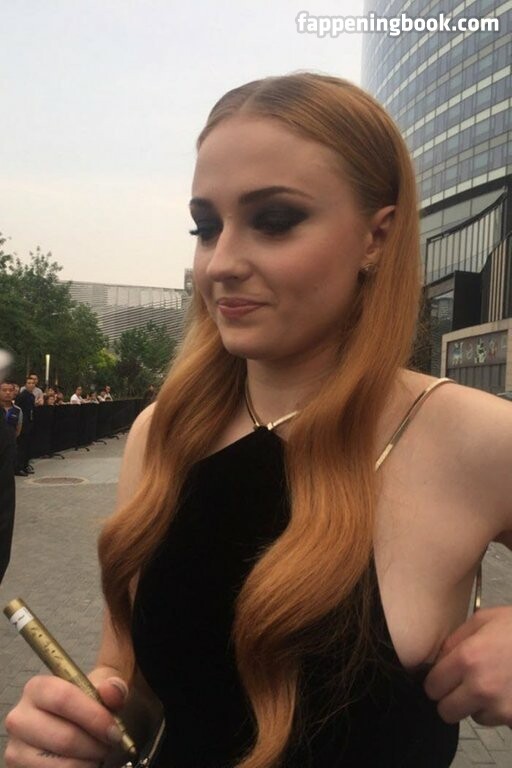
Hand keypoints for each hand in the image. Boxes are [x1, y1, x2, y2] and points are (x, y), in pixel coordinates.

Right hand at [5, 673, 128, 766]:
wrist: (75, 725)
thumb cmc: (87, 706)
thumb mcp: (102, 689)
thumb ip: (111, 686)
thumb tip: (112, 690)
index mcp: (38, 688)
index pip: (64, 699)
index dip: (94, 717)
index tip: (114, 731)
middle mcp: (20, 717)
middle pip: (64, 737)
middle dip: (94, 745)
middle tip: (108, 745)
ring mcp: (16, 748)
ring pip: (60, 764)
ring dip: (87, 762)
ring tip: (96, 753)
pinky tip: (83, 762)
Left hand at [424, 606, 511, 726]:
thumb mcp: (483, 619)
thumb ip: (455, 640)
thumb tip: (438, 660)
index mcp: (467, 659)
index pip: (432, 687)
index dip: (436, 681)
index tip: (443, 677)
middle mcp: (481, 687)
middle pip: (446, 711)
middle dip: (451, 698)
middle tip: (462, 685)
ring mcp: (501, 707)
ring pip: (473, 717)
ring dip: (477, 704)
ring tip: (493, 681)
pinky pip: (497, 720)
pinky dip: (499, 710)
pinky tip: (508, 689)